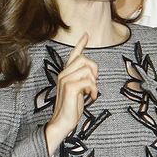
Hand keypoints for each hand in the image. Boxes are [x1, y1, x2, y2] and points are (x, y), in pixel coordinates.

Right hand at [44, 36, 97, 154]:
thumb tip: (93, 74)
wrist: (62, 122)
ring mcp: (65, 80)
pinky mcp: (70, 87)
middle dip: (94, 69)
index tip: (86, 35)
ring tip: (92, 92)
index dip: (80, 44)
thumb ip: (82, 80)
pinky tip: (92, 97)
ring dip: (94, 82)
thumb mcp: (78, 91)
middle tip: (94, 83)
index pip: (73, 55)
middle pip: (84, 59)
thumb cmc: (71, 108)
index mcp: (65, 74)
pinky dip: (94, 89)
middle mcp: (63, 74)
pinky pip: (89, 81)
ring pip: (87, 70)